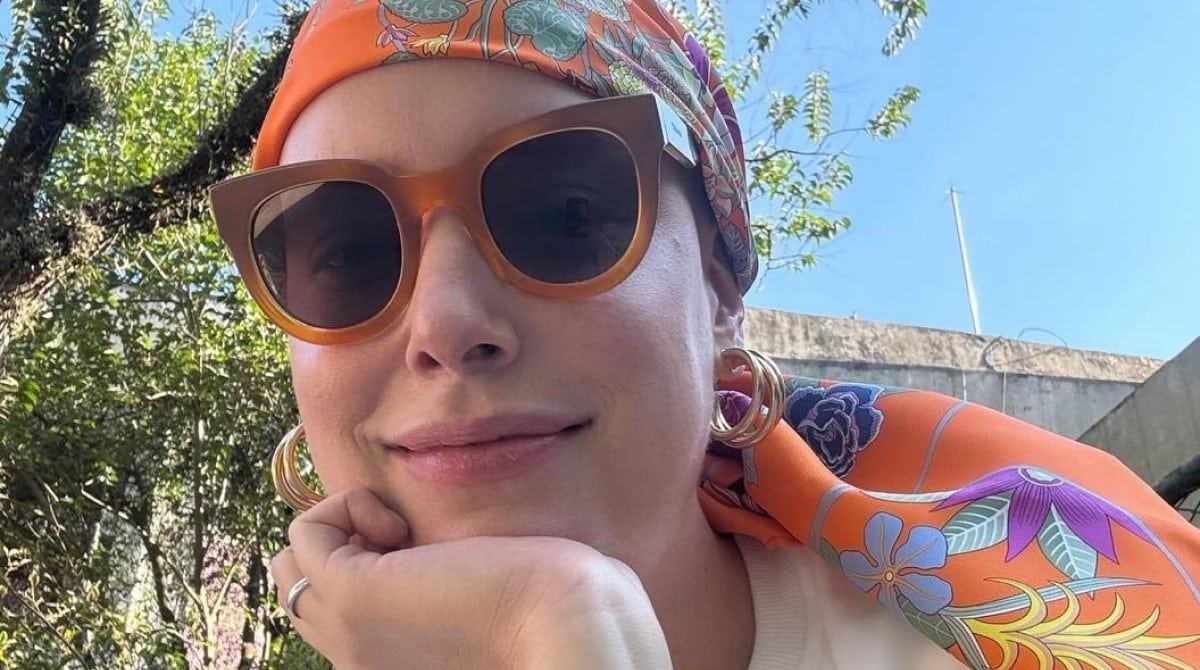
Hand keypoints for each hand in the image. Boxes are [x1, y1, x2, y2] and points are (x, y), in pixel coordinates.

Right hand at [269, 488, 671, 669]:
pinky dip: (343, 505)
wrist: (563, 621)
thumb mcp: (469, 595)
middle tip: (402, 539)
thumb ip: (430, 584)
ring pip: (290, 565)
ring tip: (397, 530)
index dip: (357, 560)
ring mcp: (349, 630)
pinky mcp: (355, 592)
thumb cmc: (537, 603)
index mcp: (383, 661)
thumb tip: (410, 544)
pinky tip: (398, 522)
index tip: (414, 550)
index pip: (327, 612)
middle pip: (298, 590)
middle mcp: (354, 657)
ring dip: (337, 525)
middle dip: (338, 543)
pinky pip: (304, 531)